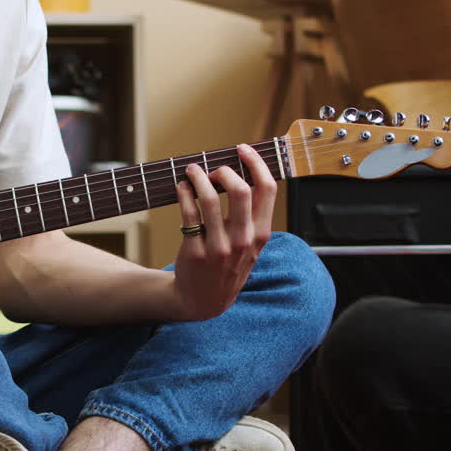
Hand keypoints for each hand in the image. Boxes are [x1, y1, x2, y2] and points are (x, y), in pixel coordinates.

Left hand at [171, 143, 276, 319]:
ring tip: (191, 171)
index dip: (256, 163)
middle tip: (213, 168)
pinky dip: (184, 194)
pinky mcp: (195, 251)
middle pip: (240, 191)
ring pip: (210, 200)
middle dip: (225, 170)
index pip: (268, 189)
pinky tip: (182, 188)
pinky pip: (189, 214)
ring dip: (199, 178)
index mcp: (260, 234)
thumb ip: (251, 216)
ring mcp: (219, 248)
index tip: (243, 149)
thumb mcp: (250, 246)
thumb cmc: (227, 266)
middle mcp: (243, 241)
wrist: (203, 301)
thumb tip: (243, 172)